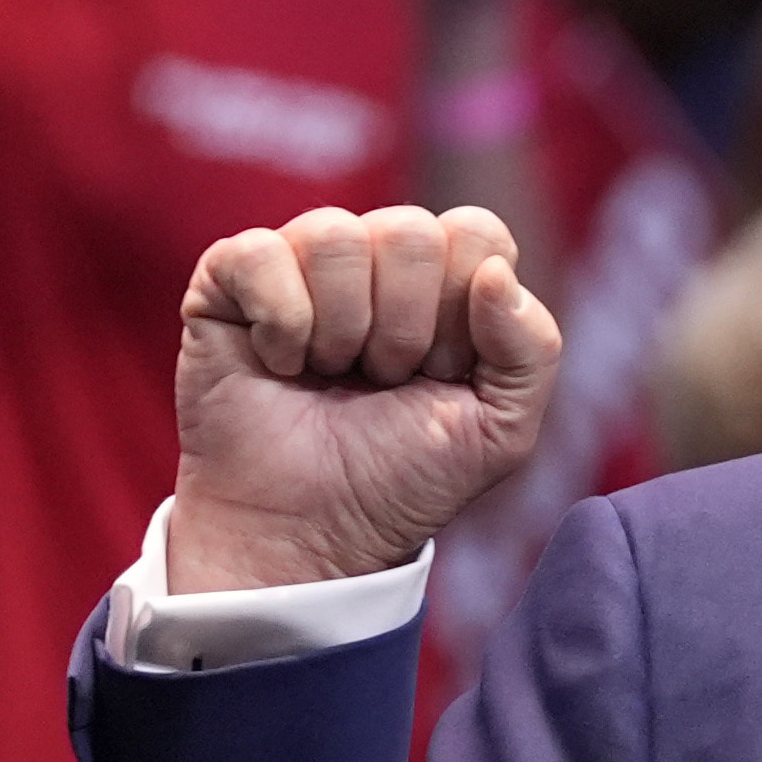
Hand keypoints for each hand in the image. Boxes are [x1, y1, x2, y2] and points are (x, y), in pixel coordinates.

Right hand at [171, 205, 561, 592]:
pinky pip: (260, 253)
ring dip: (342, 329)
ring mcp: (300, 261)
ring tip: (331, 376)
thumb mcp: (501, 431)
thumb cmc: (402, 477)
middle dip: (404, 327)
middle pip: (410, 230)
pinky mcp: (229, 277)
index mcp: (445, 279)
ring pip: (336, 236)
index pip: (477, 232)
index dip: (464, 309)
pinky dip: (280, 324)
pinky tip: (281, 365)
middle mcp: (374, 257)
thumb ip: (532, 350)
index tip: (444, 371)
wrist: (310, 531)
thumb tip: (496, 273)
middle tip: (382, 380)